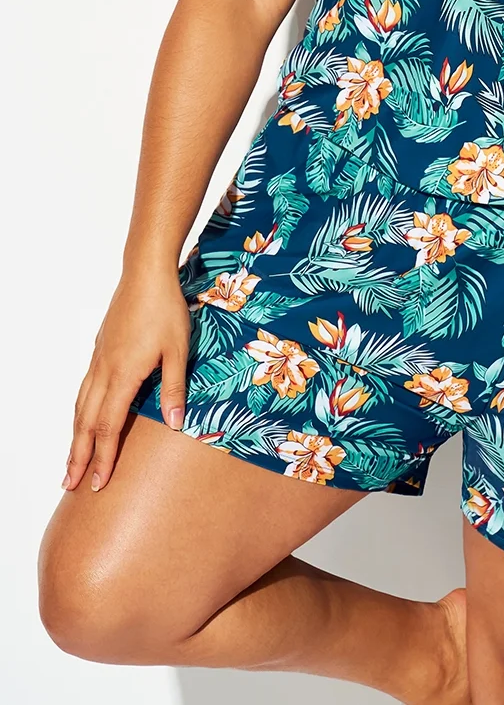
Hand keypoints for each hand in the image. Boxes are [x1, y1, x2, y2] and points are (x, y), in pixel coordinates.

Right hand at [63, 267, 190, 491]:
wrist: (146, 273)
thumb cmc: (166, 309)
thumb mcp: (178, 349)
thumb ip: (174, 388)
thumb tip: (174, 424)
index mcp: (123, 375)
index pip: (109, 426)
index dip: (104, 457)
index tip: (98, 483)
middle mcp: (104, 371)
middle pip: (86, 422)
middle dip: (78, 456)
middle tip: (70, 485)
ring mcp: (98, 359)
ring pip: (80, 405)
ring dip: (75, 436)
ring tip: (71, 460)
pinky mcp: (100, 349)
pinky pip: (84, 388)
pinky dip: (79, 411)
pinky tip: (83, 417)